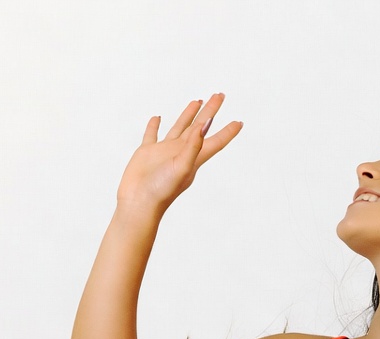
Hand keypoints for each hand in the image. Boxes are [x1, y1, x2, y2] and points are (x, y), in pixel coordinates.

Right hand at [116, 94, 242, 214]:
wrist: (139, 201)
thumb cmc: (162, 189)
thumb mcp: (182, 166)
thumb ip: (194, 146)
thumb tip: (204, 125)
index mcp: (194, 158)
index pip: (215, 141)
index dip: (228, 131)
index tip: (240, 121)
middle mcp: (182, 152)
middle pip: (200, 127)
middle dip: (211, 111)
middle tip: (220, 95)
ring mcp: (165, 151)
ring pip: (180, 127)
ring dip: (189, 115)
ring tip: (197, 101)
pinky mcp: (148, 152)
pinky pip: (152, 135)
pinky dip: (155, 125)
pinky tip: (158, 118)